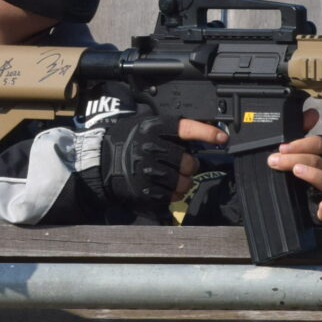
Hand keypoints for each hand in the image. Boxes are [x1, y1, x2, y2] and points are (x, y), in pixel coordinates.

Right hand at [102, 116, 225, 209]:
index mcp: (151, 128)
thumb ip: (169, 130)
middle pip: (189, 162)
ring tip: (171, 178)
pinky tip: (161, 187)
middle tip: (181, 165)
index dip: (207, 133)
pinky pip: (171, 196)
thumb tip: (204, 132)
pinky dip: (171, 194)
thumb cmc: (125, 143)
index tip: (223, 138)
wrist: (98, 163)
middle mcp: (150, 148)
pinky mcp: (144, 191)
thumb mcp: (143, 126)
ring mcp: (147, 171)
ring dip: (182, 182)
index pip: (186, 128)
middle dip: (189, 166)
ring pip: (184, 182)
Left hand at [266, 108, 321, 221]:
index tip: (282, 146)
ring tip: (296, 172)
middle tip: (274, 160)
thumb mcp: (285, 150)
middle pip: (319, 161)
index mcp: (318, 155)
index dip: (302, 143)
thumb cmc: (283, 170)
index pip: (319, 144)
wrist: (272, 198)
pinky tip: (321, 206)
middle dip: (296, 158)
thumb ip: (295, 131)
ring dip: (313, 175)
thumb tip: (311, 113)